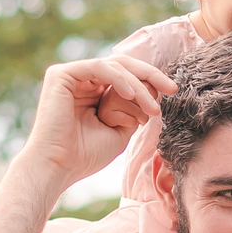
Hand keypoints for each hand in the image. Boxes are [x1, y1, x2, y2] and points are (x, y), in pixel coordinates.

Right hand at [22, 57, 176, 197]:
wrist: (59, 167)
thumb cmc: (86, 155)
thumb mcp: (121, 130)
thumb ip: (135, 108)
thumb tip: (154, 89)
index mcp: (95, 91)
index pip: (127, 76)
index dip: (151, 80)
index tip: (172, 92)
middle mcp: (83, 80)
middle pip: (123, 65)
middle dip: (151, 75)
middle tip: (171, 88)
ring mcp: (71, 76)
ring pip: (115, 67)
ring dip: (138, 86)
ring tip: (152, 108)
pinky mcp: (61, 75)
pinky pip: (99, 67)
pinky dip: (119, 79)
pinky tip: (132, 95)